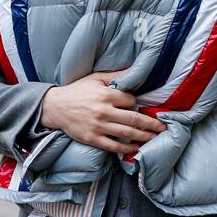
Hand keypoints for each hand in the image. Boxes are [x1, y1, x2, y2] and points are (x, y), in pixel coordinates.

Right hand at [39, 69, 166, 155]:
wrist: (54, 107)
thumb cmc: (76, 91)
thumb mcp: (95, 79)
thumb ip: (115, 75)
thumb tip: (133, 67)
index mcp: (106, 95)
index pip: (130, 100)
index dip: (137, 103)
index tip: (141, 107)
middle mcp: (104, 111)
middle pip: (134, 118)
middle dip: (151, 124)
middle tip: (162, 127)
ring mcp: (98, 126)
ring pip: (127, 133)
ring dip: (143, 137)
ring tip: (154, 138)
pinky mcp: (92, 138)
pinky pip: (113, 145)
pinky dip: (126, 148)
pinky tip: (135, 148)